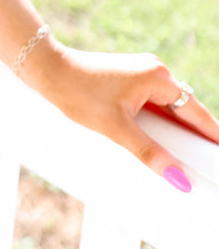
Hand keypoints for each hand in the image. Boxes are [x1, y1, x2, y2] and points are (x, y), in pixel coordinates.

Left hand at [21, 40, 218, 189]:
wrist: (47, 69)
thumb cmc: (77, 92)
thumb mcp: (115, 128)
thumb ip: (149, 153)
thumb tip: (178, 179)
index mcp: (159, 78)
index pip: (197, 113)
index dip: (212, 137)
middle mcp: (156, 72)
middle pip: (185, 111)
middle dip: (193, 138)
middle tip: (204, 167)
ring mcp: (142, 74)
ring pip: (168, 109)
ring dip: (174, 132)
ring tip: (183, 160)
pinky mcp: (129, 79)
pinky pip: (153, 105)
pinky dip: (158, 124)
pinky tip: (156, 143)